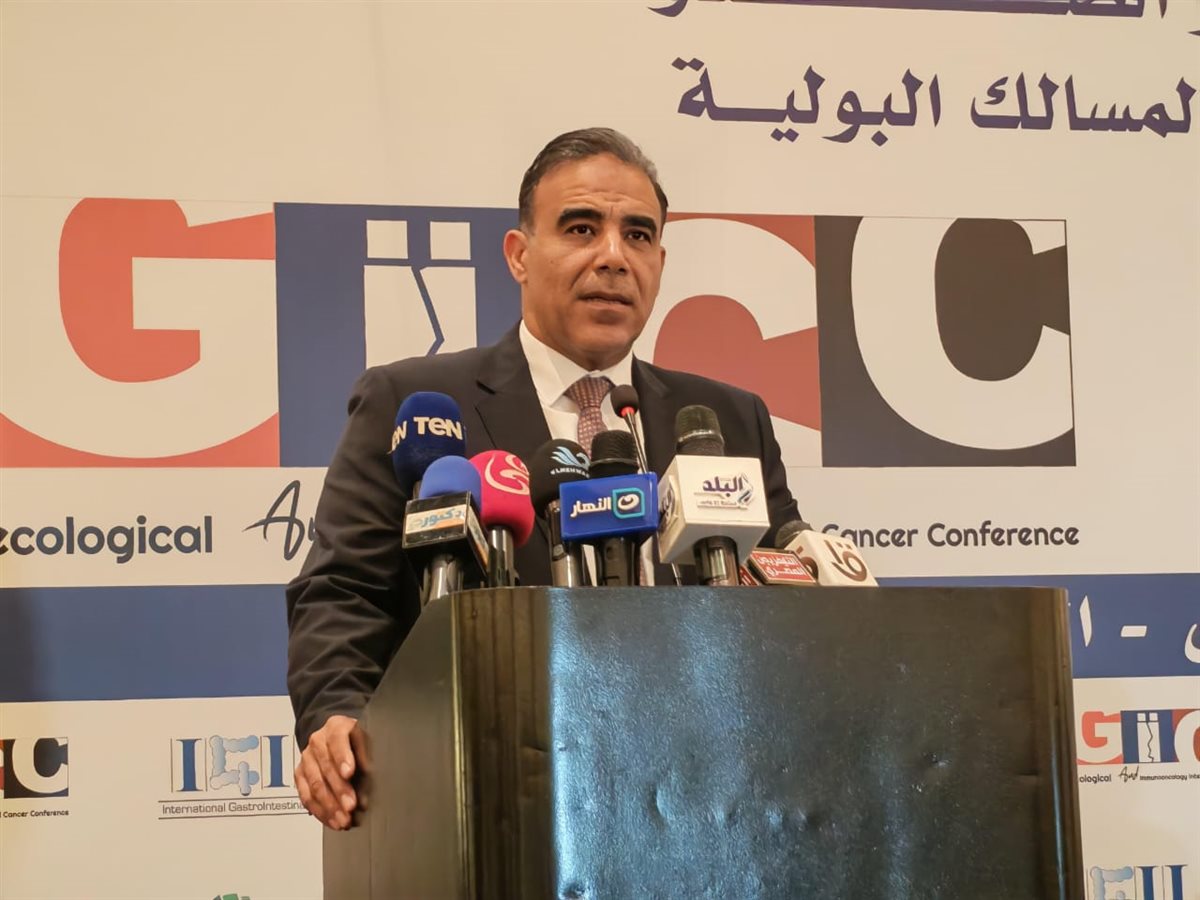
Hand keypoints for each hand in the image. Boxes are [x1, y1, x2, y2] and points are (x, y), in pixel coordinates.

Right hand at [295, 714, 361, 829]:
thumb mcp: (366, 740)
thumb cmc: (356, 740)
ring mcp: (306, 758)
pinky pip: (306, 796)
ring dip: (330, 806)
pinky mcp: (299, 775)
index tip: (350, 773)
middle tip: (351, 806)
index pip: (338, 740)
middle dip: (339, 790)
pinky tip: (332, 821)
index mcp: (336, 726)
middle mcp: (318, 741)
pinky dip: (320, 812)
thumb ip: (367, 756)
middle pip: (326, 767)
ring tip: (344, 820)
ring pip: (315, 785)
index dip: (343, 757)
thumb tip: (370, 777)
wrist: (335, 736)